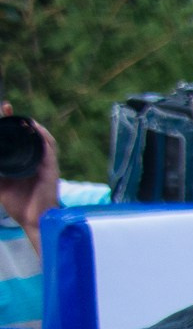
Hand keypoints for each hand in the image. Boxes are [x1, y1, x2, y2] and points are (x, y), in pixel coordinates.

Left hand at [0, 106, 58, 237]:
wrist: (33, 220)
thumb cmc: (18, 205)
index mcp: (22, 162)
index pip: (16, 139)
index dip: (8, 125)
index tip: (0, 111)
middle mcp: (34, 160)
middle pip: (28, 135)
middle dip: (17, 120)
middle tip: (5, 107)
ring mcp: (44, 164)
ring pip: (41, 138)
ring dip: (32, 126)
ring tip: (20, 117)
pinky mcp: (50, 170)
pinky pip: (49, 150)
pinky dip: (43, 138)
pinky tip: (36, 130)